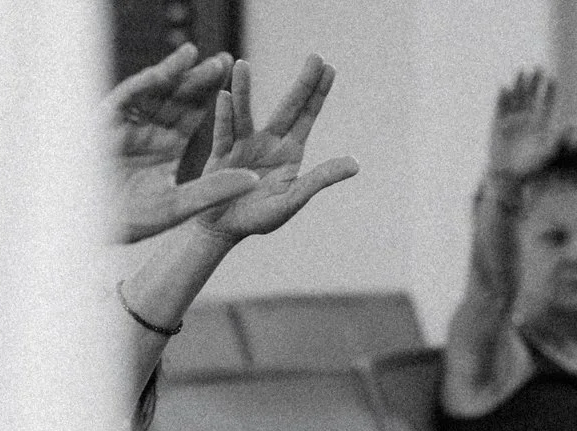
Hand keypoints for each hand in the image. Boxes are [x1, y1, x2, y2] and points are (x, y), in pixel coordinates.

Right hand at [103, 44, 257, 241]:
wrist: (92, 226)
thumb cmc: (133, 219)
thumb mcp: (180, 204)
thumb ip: (215, 190)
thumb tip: (254, 181)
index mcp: (167, 145)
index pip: (192, 115)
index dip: (211, 95)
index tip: (234, 78)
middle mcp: (148, 130)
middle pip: (176, 98)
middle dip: (198, 78)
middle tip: (224, 59)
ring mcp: (126, 124)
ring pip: (152, 92)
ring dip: (172, 73)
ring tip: (194, 53)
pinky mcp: (103, 124)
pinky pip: (124, 99)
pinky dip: (140, 86)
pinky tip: (162, 74)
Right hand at [194, 56, 358, 242]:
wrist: (223, 229)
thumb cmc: (260, 217)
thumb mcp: (294, 199)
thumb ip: (321, 179)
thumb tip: (355, 164)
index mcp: (289, 152)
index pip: (307, 117)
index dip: (318, 93)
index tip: (329, 67)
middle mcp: (268, 142)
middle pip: (287, 108)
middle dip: (301, 83)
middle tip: (315, 55)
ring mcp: (242, 145)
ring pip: (245, 113)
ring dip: (245, 90)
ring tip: (244, 64)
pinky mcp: (220, 156)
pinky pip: (223, 134)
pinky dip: (224, 116)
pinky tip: (225, 96)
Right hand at [489, 68, 570, 179]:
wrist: (510, 174)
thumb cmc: (530, 165)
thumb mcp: (549, 151)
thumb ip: (563, 139)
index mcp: (539, 125)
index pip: (546, 104)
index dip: (550, 92)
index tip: (553, 79)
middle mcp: (526, 119)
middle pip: (531, 96)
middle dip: (535, 83)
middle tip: (540, 68)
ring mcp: (512, 120)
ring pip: (516, 98)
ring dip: (519, 85)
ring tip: (522, 71)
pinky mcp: (497, 124)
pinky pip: (500, 108)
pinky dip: (501, 98)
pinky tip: (504, 87)